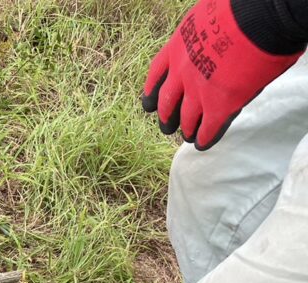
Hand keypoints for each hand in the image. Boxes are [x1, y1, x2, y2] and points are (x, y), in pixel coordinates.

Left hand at [142, 0, 302, 149]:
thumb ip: (202, 38)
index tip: (148, 104)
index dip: (152, 91)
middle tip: (166, 126)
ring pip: (185, 118)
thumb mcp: (207, 18)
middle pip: (166, 101)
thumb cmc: (241, 9)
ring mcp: (198, 91)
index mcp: (177, 47)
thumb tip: (210, 47)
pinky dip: (205, 138)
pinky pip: (208, 128)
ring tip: (187, 135)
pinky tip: (203, 144)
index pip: (156, 74)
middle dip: (166, 116)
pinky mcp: (219, 105)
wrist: (259, 18)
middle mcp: (181, 72)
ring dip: (186, 129)